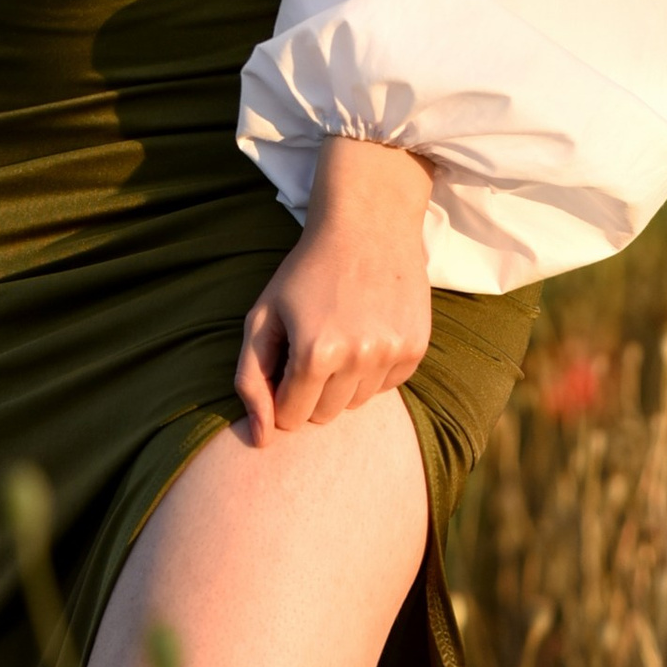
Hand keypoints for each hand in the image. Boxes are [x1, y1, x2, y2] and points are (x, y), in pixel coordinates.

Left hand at [236, 136, 434, 445]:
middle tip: (311, 344)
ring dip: (342, 382)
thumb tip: (260, 441)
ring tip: (339, 334)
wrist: (367, 224)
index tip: (285, 360)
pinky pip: (387, 387)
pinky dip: (372, 370)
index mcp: (314, 353)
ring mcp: (392, 353)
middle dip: (310, 391)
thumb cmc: (305, 272)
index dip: (281, 393)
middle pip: (324, 416)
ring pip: (356, 404)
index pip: (290, 419)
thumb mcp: (262, 316)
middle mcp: (358, 358)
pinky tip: (366, 330)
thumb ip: (251, 380)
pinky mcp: (416, 349)